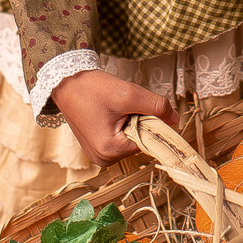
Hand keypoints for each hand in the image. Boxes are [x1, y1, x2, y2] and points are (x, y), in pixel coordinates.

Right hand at [51, 70, 180, 163]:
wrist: (67, 82)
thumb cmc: (93, 88)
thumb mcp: (129, 94)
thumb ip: (156, 107)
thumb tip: (175, 120)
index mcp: (110, 151)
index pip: (147, 140)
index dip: (149, 121)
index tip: (136, 105)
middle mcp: (103, 160)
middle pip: (138, 140)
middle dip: (138, 121)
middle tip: (122, 104)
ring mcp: (98, 156)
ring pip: (130, 139)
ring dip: (129, 122)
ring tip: (112, 107)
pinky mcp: (96, 148)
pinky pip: (119, 138)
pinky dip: (120, 124)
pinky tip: (108, 112)